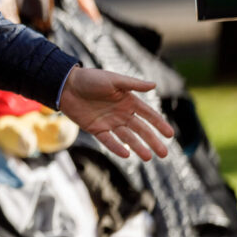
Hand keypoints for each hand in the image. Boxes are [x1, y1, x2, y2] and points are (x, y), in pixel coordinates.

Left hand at [59, 67, 175, 160]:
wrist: (65, 85)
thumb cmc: (90, 79)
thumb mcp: (113, 80)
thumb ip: (132, 84)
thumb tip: (154, 85)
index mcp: (127, 100)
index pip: (148, 114)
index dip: (159, 124)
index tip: (170, 135)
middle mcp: (121, 113)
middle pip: (140, 129)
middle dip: (153, 141)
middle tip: (164, 154)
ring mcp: (109, 122)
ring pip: (127, 137)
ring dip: (138, 147)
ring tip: (148, 157)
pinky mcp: (96, 129)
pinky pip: (108, 140)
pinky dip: (117, 147)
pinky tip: (126, 154)